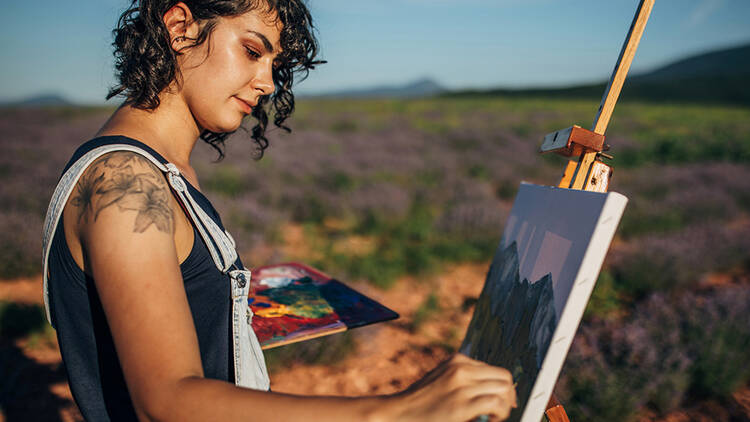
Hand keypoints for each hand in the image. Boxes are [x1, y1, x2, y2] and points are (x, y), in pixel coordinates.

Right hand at [388, 354, 516, 421]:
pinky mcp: (462, 405)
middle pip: (504, 377)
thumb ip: (462, 379)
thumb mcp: (442, 379)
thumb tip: (491, 391)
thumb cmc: (421, 402)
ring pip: (504, 390)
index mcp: (457, 360)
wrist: (400, 413)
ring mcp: (462, 386)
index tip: (500, 402)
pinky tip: (490, 421)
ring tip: (493, 417)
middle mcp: (461, 369)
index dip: (502, 387)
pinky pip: (496, 404)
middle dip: (508, 395)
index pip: (494, 369)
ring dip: (504, 406)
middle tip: (501, 411)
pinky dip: (500, 414)